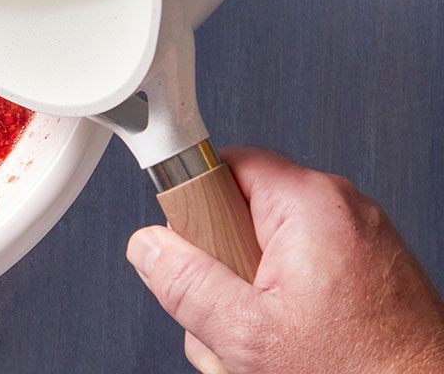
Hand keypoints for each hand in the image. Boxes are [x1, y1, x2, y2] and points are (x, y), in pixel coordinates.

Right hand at [127, 146, 443, 373]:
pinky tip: (290, 348)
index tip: (183, 239)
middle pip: (239, 216)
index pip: (223, 164)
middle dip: (221, 271)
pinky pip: (300, 276)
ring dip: (250, 300)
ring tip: (267, 345)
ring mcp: (359, 242)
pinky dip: (285, 310)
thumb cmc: (365, 371)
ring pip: (266, 255)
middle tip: (232, 314)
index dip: (193, 204)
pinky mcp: (368, 274)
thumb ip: (186, 283)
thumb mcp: (248, 332)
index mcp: (310, 204)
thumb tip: (148, 247)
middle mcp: (341, 210)